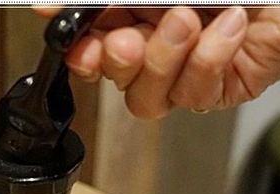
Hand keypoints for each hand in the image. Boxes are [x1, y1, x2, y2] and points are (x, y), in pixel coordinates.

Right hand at [37, 6, 279, 117]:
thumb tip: (50, 2)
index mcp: (143, 12)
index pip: (92, 37)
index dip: (76, 38)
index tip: (64, 24)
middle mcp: (162, 44)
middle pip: (112, 76)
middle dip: (115, 60)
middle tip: (124, 42)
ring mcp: (191, 70)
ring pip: (148, 98)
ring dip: (163, 60)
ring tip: (188, 21)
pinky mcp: (223, 87)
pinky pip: (197, 94)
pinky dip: (210, 60)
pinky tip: (229, 25)